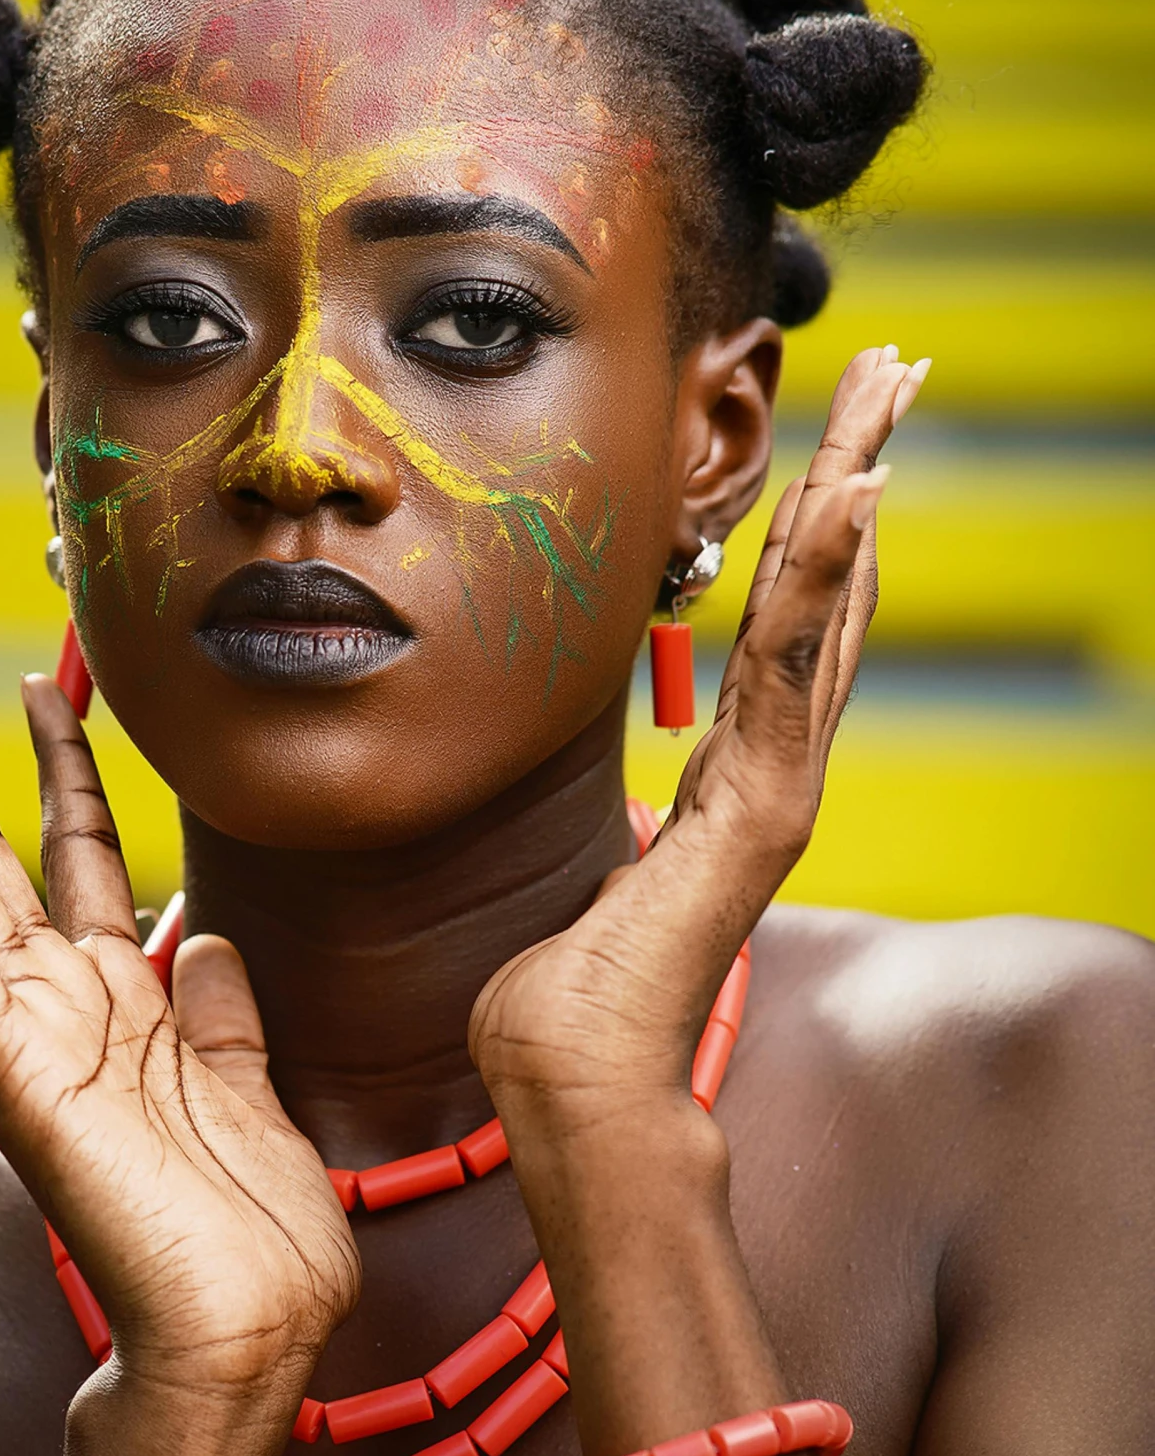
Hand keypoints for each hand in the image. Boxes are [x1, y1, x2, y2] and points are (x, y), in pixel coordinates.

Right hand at [0, 610, 358, 1403]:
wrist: (250, 1328)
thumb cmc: (252, 1227)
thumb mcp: (247, 1081)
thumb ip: (215, 1003)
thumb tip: (198, 927)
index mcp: (113, 992)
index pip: (73, 840)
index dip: (59, 752)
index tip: (47, 673)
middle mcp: (52, 992)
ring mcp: (20, 1023)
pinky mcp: (4, 1063)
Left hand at [470, 344, 928, 1125]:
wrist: (569, 1085)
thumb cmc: (555, 999)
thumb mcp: (580, 876)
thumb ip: (610, 835)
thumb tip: (600, 817)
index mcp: (730, 777)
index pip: (785, 625)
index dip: (821, 531)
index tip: (838, 442)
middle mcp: (769, 772)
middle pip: (831, 594)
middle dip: (863, 474)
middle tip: (900, 369)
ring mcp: (776, 789)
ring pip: (827, 608)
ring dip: (860, 490)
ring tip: (893, 389)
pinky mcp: (763, 809)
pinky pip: (792, 669)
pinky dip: (828, 579)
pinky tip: (857, 495)